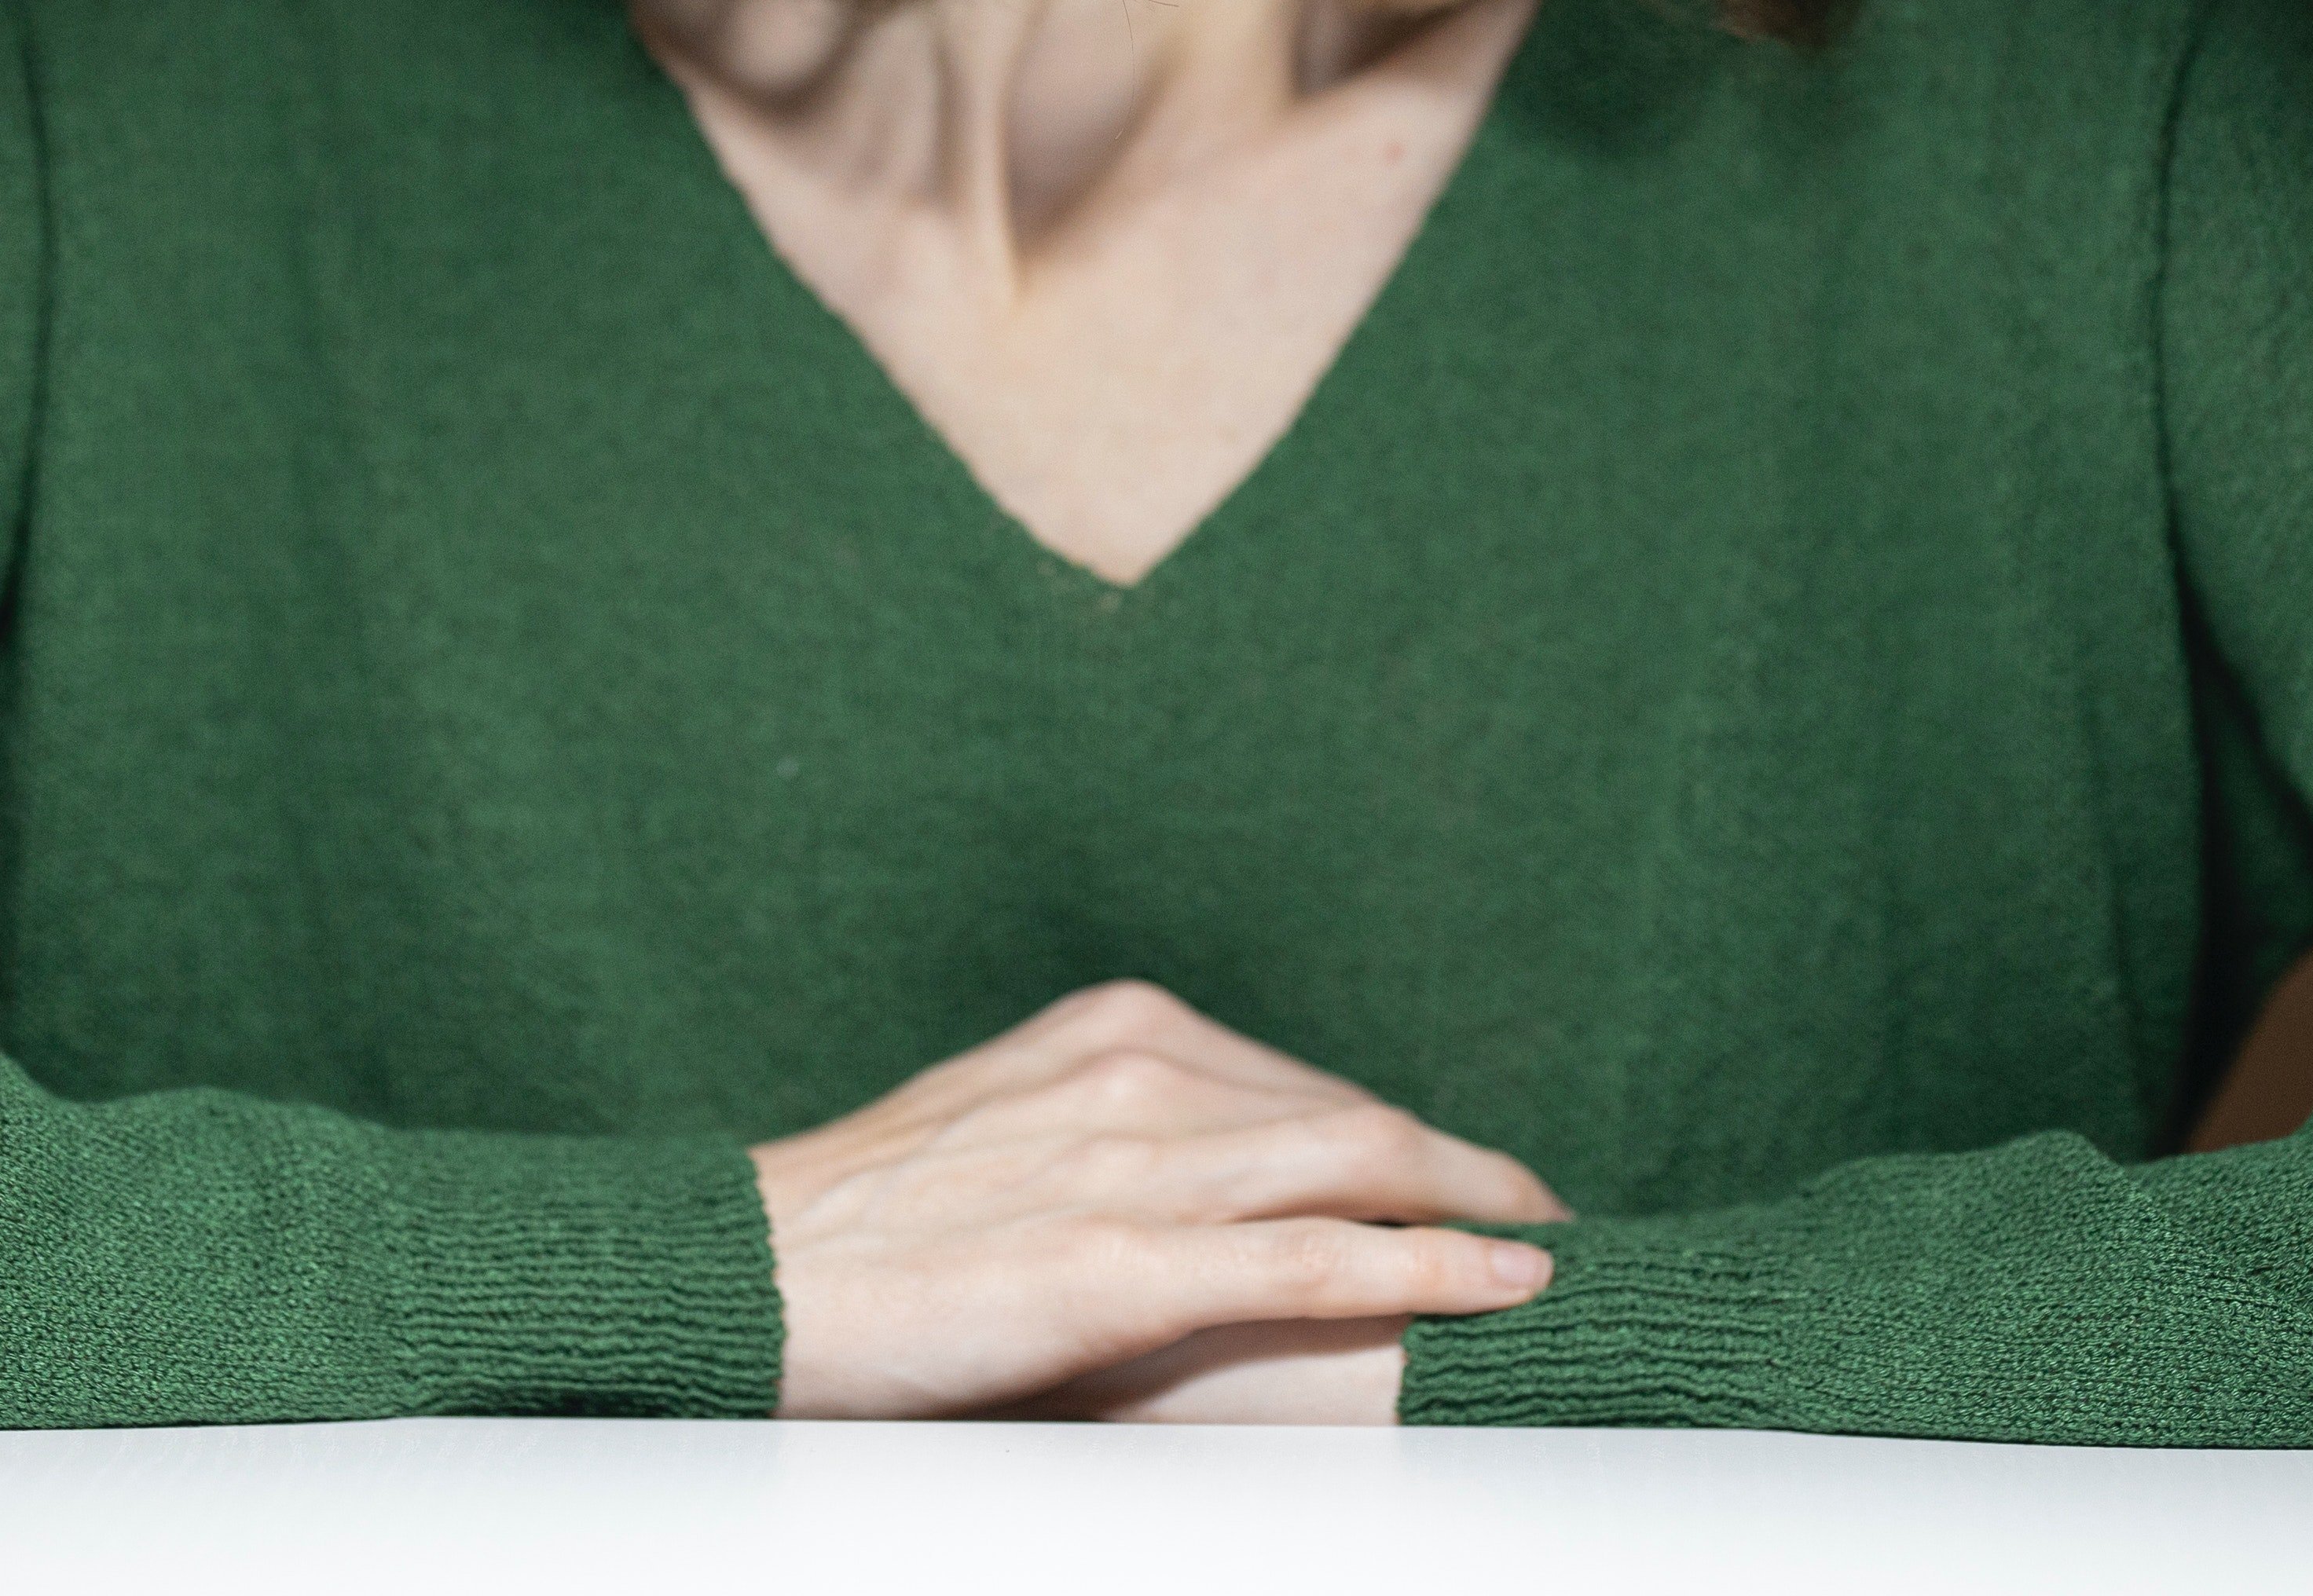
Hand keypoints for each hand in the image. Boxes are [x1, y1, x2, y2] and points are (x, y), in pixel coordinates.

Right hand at [747, 979, 1564, 1418]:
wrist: (755, 1271)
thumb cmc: (869, 1221)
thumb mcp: (1009, 1127)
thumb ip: (1112, 1130)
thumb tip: (1201, 1167)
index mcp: (1118, 1028)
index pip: (1303, 1081)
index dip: (1402, 1139)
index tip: (1466, 1179)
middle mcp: (1143, 1069)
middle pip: (1355, 1114)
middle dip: (1468, 1167)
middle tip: (1545, 1216)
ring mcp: (1138, 1164)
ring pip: (1361, 1168)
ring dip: (1480, 1210)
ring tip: (1557, 1251)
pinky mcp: (1123, 1263)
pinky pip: (1316, 1259)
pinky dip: (1429, 1266)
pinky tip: (1509, 1283)